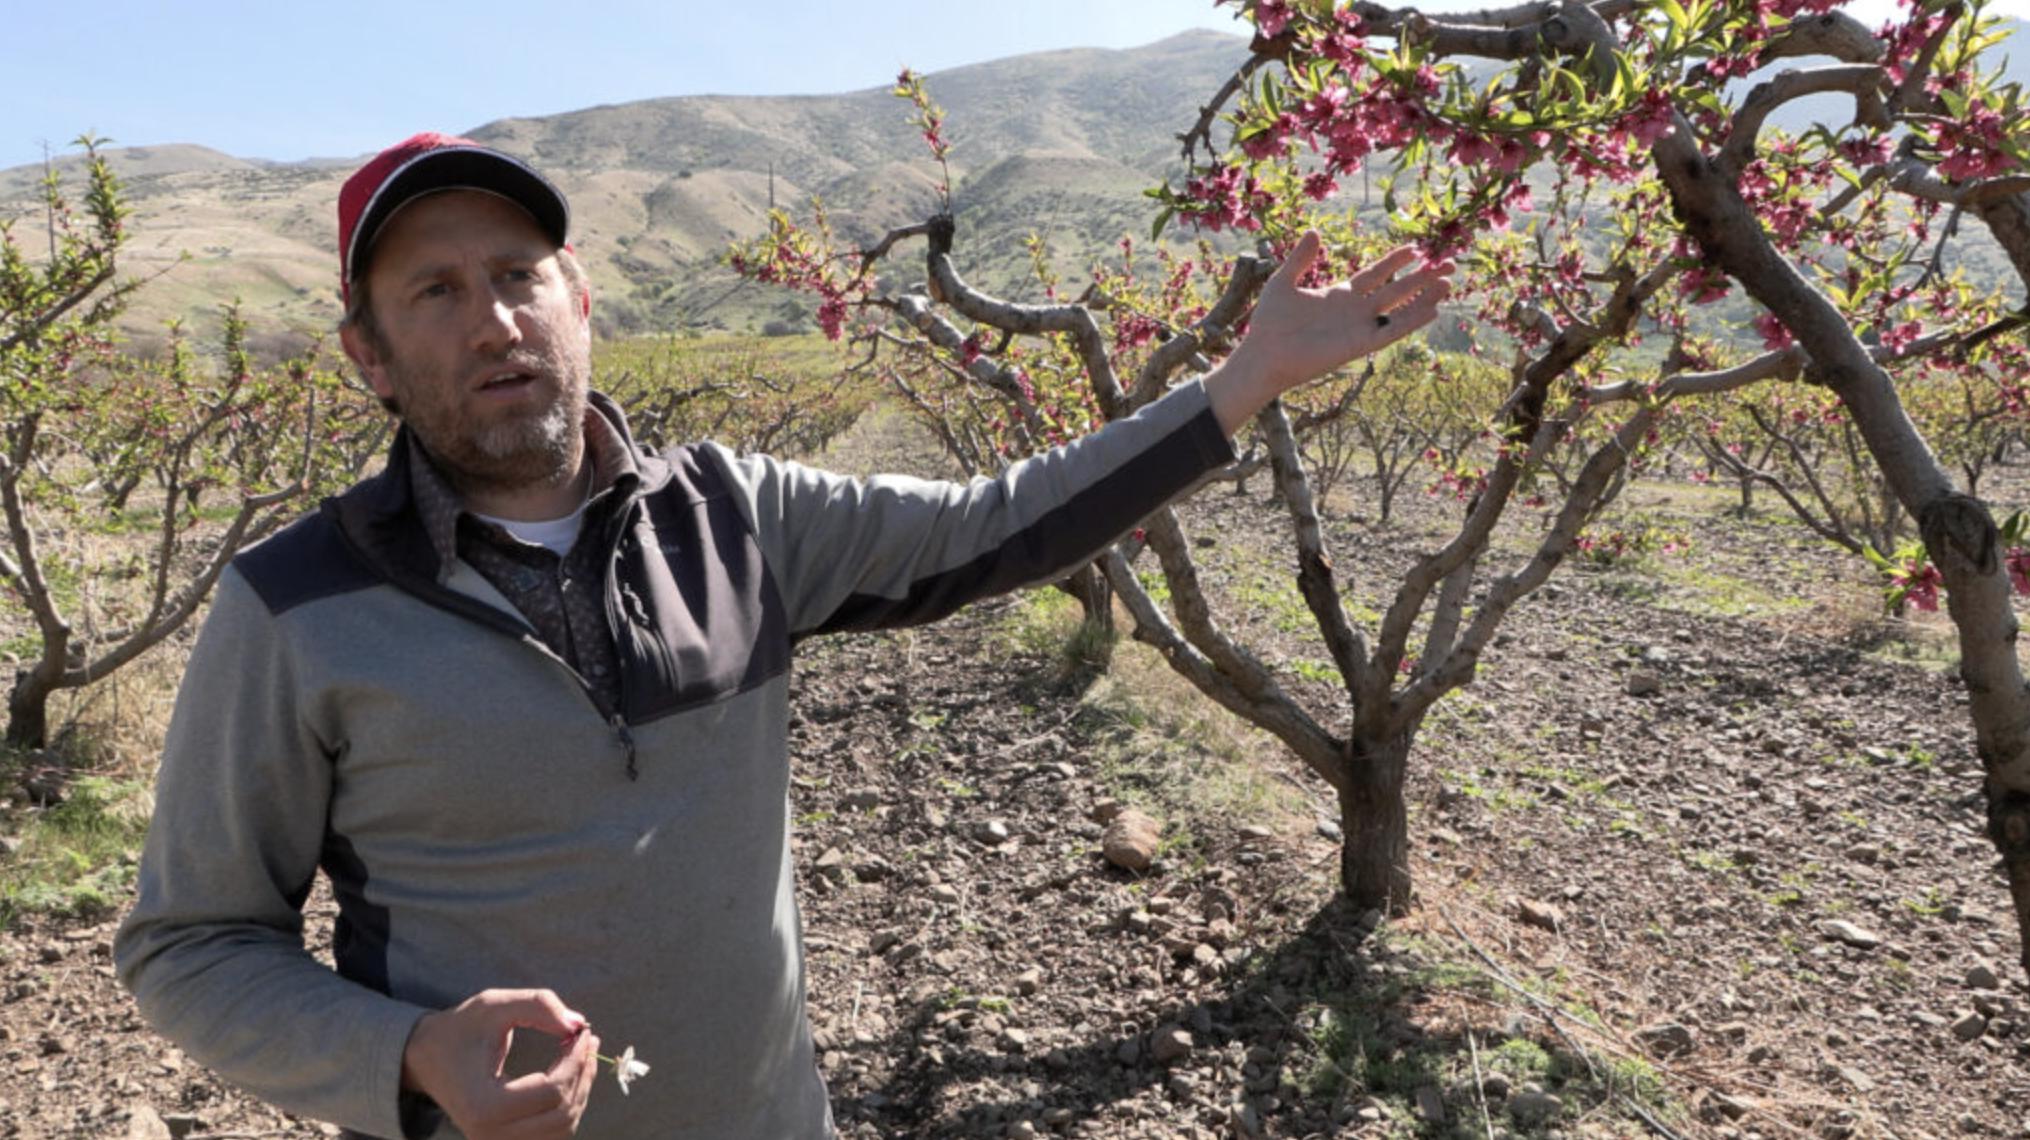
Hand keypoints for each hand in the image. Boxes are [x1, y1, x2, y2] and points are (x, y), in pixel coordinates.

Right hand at [401, 988, 600, 1138]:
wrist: (427, 1058)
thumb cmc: (460, 1029)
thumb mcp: (494, 1004)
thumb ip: (538, 1005)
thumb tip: (578, 1025)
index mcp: (483, 1105)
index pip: (552, 1091)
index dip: (576, 1060)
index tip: (583, 1031)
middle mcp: (489, 1134)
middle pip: (562, 1113)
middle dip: (583, 1073)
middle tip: (587, 1040)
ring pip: (563, 1127)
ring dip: (581, 1089)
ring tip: (582, 1054)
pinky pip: (553, 1132)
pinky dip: (569, 1103)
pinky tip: (570, 1074)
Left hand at [1209, 231, 1455, 433]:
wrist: (1264, 354)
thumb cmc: (1270, 322)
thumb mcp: (1284, 282)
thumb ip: (1300, 258)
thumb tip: (1315, 231)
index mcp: (1340, 294)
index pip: (1376, 274)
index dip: (1395, 261)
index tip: (1415, 248)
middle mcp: (1355, 310)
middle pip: (1397, 289)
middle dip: (1422, 277)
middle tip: (1449, 263)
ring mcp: (1360, 327)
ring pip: (1401, 309)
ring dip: (1424, 297)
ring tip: (1449, 283)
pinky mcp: (1360, 344)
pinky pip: (1392, 331)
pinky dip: (1412, 321)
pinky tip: (1433, 310)